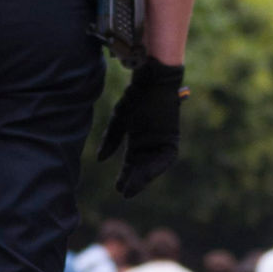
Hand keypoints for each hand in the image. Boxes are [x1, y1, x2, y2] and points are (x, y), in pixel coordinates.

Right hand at [96, 58, 187, 197]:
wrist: (152, 78)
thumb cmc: (135, 95)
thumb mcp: (119, 119)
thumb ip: (111, 140)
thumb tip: (100, 160)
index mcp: (138, 140)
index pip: (132, 164)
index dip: (125, 176)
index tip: (119, 188)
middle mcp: (151, 144)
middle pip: (142, 167)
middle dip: (134, 180)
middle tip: (125, 192)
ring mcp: (162, 141)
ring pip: (153, 165)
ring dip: (144, 177)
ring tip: (133, 187)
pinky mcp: (171, 137)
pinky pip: (165, 158)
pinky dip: (156, 167)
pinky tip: (146, 174)